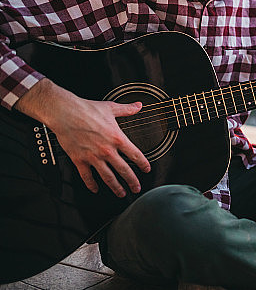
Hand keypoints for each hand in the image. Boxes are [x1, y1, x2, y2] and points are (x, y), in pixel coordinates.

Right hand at [16, 79, 149, 196]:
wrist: (65, 113)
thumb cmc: (87, 109)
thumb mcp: (111, 108)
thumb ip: (127, 109)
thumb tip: (138, 106)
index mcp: (117, 138)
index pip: (135, 155)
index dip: (143, 164)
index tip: (146, 170)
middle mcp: (107, 150)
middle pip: (124, 170)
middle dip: (132, 181)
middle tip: (136, 188)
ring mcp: (93, 157)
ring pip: (108, 177)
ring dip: (115, 187)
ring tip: (121, 193)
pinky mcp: (80, 160)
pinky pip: (87, 176)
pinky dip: (91, 184)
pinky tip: (95, 189)